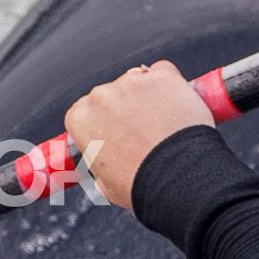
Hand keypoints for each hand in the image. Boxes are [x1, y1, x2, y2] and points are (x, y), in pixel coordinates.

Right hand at [62, 61, 213, 212]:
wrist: (177, 179)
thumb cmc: (141, 185)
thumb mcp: (105, 183)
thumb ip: (98, 163)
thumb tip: (101, 163)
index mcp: (81, 118)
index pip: (86, 110)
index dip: (103, 122)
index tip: (117, 133)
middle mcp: (101, 95)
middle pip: (112, 94)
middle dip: (127, 109)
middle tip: (146, 133)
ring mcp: (132, 82)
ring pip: (139, 82)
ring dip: (149, 97)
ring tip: (165, 126)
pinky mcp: (162, 77)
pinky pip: (164, 73)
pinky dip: (171, 85)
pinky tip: (177, 108)